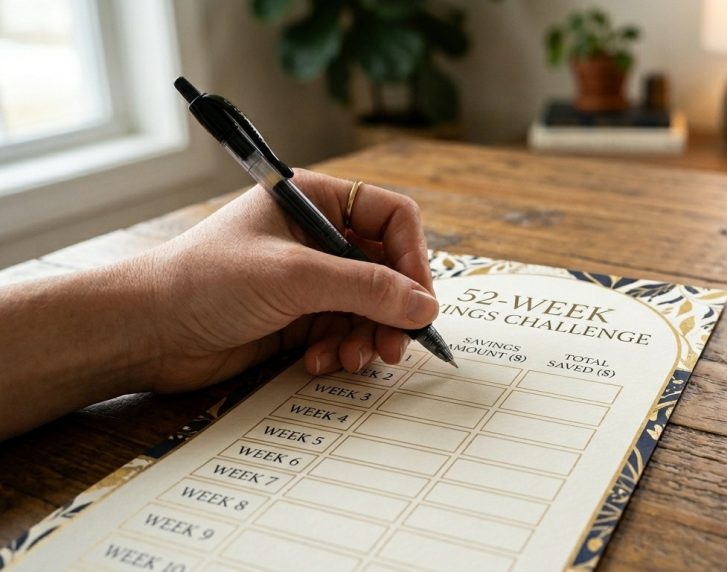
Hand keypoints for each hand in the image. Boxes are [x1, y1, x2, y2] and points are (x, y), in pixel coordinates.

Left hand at [139, 169, 437, 392]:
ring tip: (353, 359)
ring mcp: (309, 279)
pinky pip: (344, 332)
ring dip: (368, 336)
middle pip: (387, 269)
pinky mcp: (298, 318)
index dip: (412, 258)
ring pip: (369, 307)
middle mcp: (317, 237)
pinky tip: (320, 363)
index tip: (418, 301)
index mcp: (315, 201)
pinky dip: (342, 350)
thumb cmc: (204, 281)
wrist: (144, 332)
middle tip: (394, 346)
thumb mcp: (294, 277)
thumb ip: (366, 289)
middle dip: (392, 310)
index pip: (392, 218)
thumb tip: (424, 305)